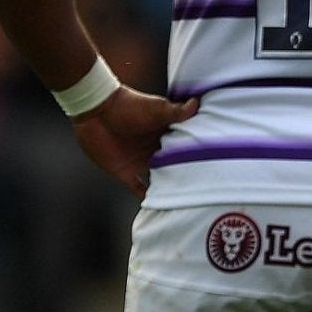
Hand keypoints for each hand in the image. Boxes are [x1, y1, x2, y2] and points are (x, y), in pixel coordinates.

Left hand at [70, 87, 197, 198]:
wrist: (96, 109)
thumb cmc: (128, 105)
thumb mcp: (156, 108)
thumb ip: (176, 111)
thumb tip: (197, 104)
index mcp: (166, 135)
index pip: (186, 149)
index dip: (199, 157)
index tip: (215, 166)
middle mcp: (155, 151)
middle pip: (175, 167)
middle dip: (186, 176)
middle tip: (206, 188)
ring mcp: (140, 162)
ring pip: (160, 180)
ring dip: (169, 188)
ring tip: (187, 201)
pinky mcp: (124, 172)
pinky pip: (138, 188)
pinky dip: (146, 197)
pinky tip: (158, 207)